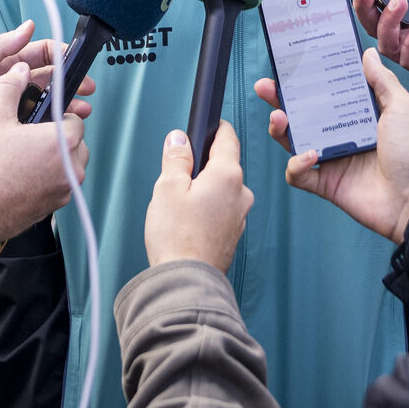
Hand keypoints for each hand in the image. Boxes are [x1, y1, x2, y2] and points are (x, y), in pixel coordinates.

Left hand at [0, 20, 89, 119]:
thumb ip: (3, 44)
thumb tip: (28, 27)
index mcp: (5, 63)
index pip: (39, 53)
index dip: (59, 54)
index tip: (73, 60)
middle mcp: (12, 82)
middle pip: (49, 77)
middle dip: (70, 80)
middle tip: (86, 86)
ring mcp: (13, 103)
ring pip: (47, 100)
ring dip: (67, 102)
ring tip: (82, 107)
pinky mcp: (12, 123)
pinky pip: (37, 120)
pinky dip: (53, 121)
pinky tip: (63, 122)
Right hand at [0, 64, 88, 241]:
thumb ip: (11, 87)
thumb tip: (19, 71)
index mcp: (64, 140)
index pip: (75, 119)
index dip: (57, 117)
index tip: (41, 120)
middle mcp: (71, 166)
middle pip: (76, 143)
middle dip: (58, 139)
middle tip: (31, 139)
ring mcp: (65, 190)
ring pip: (69, 166)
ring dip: (54, 160)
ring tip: (25, 159)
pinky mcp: (56, 207)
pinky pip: (59, 185)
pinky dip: (47, 179)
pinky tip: (22, 177)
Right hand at [144, 123, 253, 272]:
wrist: (186, 282)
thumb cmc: (177, 237)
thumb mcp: (168, 188)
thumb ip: (176, 158)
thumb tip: (179, 139)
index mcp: (228, 175)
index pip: (228, 138)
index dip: (215, 128)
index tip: (206, 125)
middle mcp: (241, 193)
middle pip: (224, 165)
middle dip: (203, 165)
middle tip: (177, 176)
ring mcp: (240, 215)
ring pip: (222, 189)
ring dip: (204, 190)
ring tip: (179, 206)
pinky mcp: (233, 233)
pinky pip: (221, 210)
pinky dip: (207, 210)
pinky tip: (187, 222)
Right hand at [255, 51, 408, 243]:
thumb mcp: (402, 108)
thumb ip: (382, 81)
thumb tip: (366, 53)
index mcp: (358, 113)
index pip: (325, 91)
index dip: (308, 78)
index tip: (292, 63)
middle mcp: (341, 133)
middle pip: (302, 113)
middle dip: (280, 99)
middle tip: (265, 87)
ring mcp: (332, 158)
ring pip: (294, 141)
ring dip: (280, 129)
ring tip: (278, 118)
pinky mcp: (326, 183)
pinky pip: (299, 174)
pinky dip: (297, 165)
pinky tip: (310, 156)